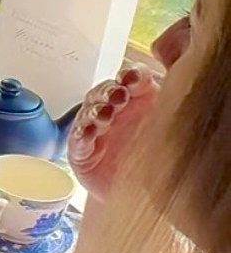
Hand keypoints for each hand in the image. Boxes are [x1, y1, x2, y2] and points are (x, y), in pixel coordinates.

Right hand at [67, 61, 160, 199]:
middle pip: (104, 91)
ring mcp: (96, 130)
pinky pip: (77, 139)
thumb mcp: (171, 122)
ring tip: (105, 115)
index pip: (130, 79)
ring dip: (95, 110)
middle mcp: (115, 112)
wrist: (146, 194)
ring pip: (89, 111)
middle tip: (118, 96)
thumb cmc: (158, 157)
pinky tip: (90, 131)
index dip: (129, 76)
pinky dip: (81, 133)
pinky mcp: (82, 151)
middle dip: (109, 92)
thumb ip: (174, 94)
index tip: (132, 79)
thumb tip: (173, 58)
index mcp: (138, 100)